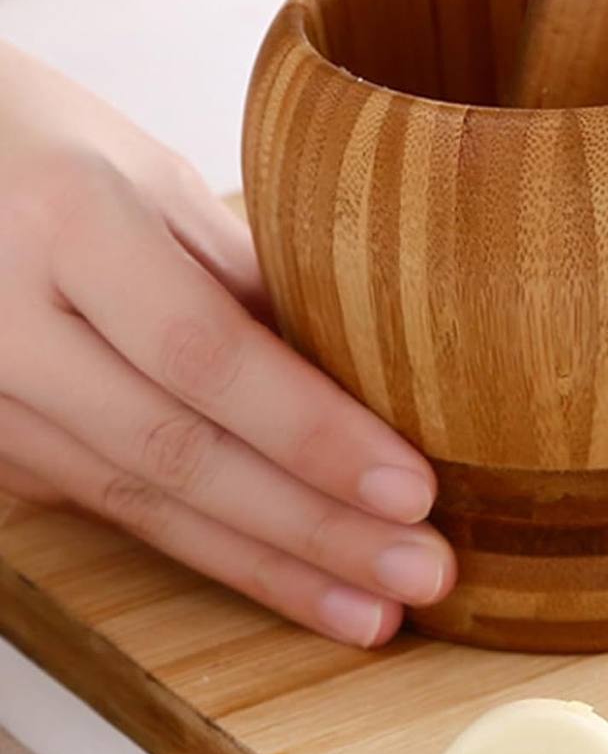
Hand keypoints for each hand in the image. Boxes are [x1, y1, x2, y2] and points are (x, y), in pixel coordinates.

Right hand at [0, 44, 453, 645]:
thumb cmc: (48, 147)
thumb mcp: (152, 179)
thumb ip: (242, 274)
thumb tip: (351, 371)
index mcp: (68, 226)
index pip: (204, 352)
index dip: (310, 431)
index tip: (410, 488)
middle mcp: (7, 324)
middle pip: (177, 451)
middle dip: (310, 528)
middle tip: (420, 572)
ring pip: (140, 502)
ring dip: (267, 566)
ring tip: (371, 606)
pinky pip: (112, 506)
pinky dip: (208, 548)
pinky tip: (283, 578)